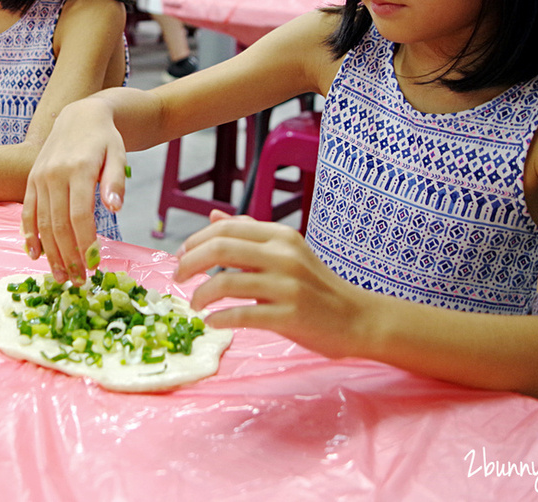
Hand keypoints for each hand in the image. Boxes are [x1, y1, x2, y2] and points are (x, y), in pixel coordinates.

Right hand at [21, 99, 125, 284]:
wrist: (79, 117)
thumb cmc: (104, 139)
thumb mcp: (118, 154)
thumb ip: (116, 181)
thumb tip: (114, 207)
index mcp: (78, 170)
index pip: (79, 216)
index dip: (85, 244)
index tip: (93, 266)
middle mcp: (54, 175)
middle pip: (58, 224)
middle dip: (68, 256)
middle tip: (78, 280)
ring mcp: (39, 178)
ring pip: (42, 223)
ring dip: (50, 253)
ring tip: (60, 275)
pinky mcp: (31, 181)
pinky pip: (27, 212)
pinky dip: (29, 235)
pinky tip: (34, 254)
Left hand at [173, 210, 369, 358]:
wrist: (361, 318)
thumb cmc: (319, 286)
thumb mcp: (288, 251)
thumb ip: (251, 234)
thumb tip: (213, 216)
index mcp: (280, 236)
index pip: (226, 228)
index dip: (195, 240)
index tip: (180, 255)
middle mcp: (283, 256)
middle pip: (220, 249)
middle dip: (189, 262)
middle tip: (177, 277)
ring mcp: (287, 286)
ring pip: (226, 282)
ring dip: (201, 295)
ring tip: (195, 304)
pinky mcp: (290, 316)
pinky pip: (242, 314)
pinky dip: (220, 318)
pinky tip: (213, 321)